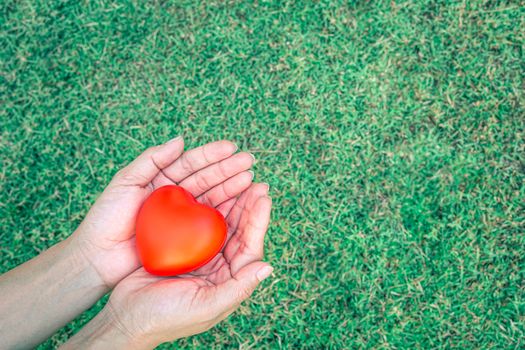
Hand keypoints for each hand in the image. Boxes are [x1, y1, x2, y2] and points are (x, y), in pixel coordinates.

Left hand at [70, 137, 255, 287]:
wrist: (97, 258)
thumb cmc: (106, 218)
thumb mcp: (124, 182)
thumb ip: (151, 159)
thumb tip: (181, 140)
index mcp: (162, 179)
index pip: (191, 163)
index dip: (212, 155)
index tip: (232, 148)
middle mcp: (176, 195)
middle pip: (206, 178)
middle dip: (228, 169)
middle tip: (249, 163)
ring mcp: (182, 217)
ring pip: (211, 198)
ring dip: (232, 188)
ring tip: (250, 181)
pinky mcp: (185, 238)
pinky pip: (207, 223)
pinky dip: (224, 213)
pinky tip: (240, 206)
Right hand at [99, 184, 271, 347]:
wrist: (128, 316)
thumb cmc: (168, 318)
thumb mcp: (206, 306)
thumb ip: (238, 288)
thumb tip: (267, 266)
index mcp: (228, 280)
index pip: (249, 247)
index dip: (258, 222)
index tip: (263, 197)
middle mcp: (218, 266)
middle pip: (238, 231)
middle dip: (248, 207)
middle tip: (256, 183)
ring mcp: (199, 255)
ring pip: (220, 223)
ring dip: (231, 203)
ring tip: (240, 180)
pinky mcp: (180, 246)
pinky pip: (197, 222)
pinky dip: (205, 206)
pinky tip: (211, 190)